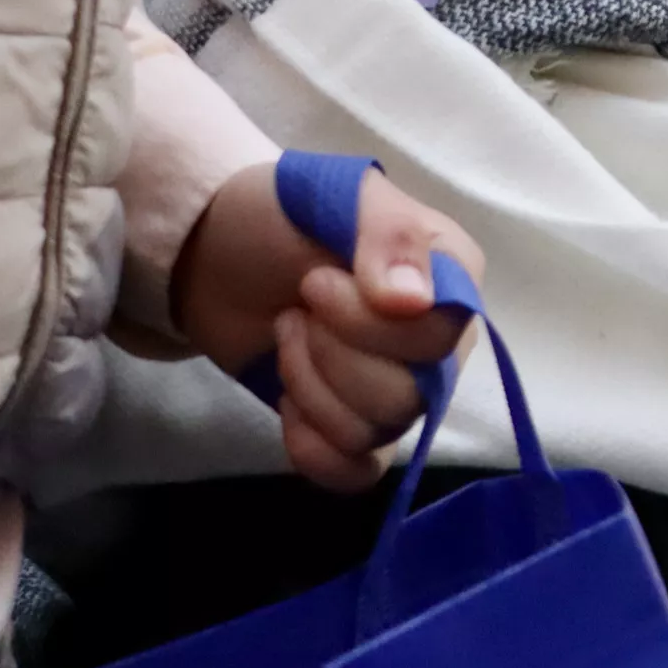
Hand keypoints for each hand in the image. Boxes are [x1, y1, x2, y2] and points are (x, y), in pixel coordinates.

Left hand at [174, 164, 483, 492]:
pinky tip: (287, 409)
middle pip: (409, 395)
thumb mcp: (336, 195)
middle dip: (328, 357)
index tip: (314, 283)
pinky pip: (358, 472)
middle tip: (294, 312)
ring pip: (377, 432)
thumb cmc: (282, 215)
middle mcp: (441, 342)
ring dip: (310, 388)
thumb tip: (414, 304)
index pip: (442, 336)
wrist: (214, 252)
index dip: (369, 325)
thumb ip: (388, 234)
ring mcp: (401, 389)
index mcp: (453, 278)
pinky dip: (316, 451)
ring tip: (285, 338)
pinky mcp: (355, 428)